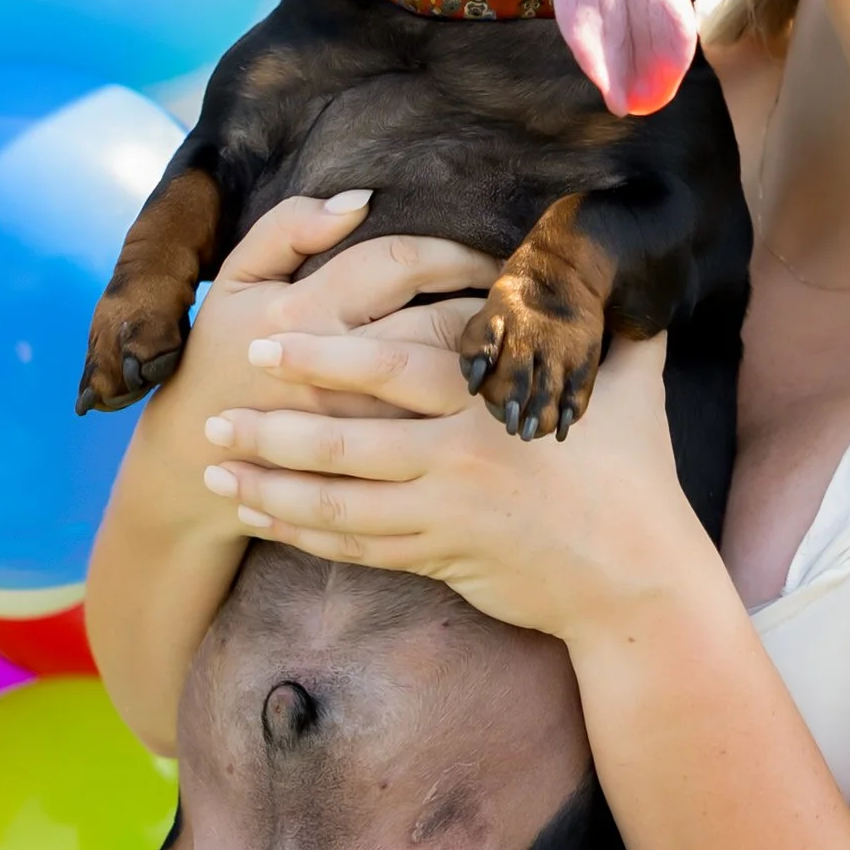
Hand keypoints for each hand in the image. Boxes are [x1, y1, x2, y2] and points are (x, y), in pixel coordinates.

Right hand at [123, 193, 501, 538]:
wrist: (196, 463)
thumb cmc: (220, 356)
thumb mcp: (235, 281)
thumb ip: (288, 230)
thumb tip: (359, 201)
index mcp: (301, 310)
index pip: (401, 262)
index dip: (455, 251)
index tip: (489, 254)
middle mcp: (331, 367)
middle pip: (436, 319)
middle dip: (488, 300)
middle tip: (522, 294)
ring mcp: (353, 422)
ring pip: (445, 379)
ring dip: (488, 353)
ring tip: (520, 336)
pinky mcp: (367, 466)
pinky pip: (436, 429)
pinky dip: (472, 407)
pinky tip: (495, 391)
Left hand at [201, 316, 717, 645]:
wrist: (638, 583)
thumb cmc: (636, 477)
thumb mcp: (631, 388)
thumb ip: (609, 324)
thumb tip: (617, 267)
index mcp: (491, 403)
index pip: (392, 366)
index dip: (325, 353)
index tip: (268, 338)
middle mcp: (460, 458)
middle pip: (346, 437)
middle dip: (272, 426)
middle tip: (211, 414)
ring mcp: (445, 515)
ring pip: (337, 501)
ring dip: (269, 485)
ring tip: (212, 469)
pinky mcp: (441, 560)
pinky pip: (355, 547)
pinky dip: (302, 533)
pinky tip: (260, 518)